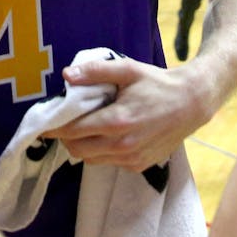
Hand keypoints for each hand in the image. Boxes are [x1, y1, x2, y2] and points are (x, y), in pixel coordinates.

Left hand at [47, 59, 208, 172]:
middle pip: (78, 150)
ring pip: (92, 160)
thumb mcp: (128, 70)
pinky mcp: (139, 165)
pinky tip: (110, 135)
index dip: (55, 128)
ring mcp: (132, 158)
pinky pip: (110, 163)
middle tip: (65, 124)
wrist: (192, 103)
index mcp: (118, 121)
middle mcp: (123, 145)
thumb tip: (66, 75)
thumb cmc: (159, 84)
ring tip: (87, 128)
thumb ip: (96, 71)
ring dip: (84, 146)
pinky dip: (103, 152)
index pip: (74, 131)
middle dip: (67, 138)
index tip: (44, 124)